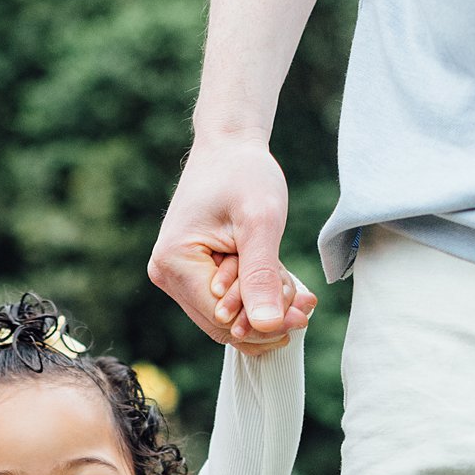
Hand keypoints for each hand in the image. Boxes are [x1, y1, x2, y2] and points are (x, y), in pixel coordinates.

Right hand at [149, 135, 315, 346]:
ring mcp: (176, 277)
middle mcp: (166, 275)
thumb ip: (261, 276)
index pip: (221, 319)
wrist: (228, 147)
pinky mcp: (190, 275)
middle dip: (267, 319)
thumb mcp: (260, 222)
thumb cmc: (243, 174)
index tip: (304, 313)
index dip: (263, 325)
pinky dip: (256, 300)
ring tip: (299, 294)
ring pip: (227, 318)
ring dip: (264, 310)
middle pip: (222, 325)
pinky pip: (225, 303)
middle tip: (307, 304)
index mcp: (174, 263)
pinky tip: (283, 288)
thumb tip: (266, 327)